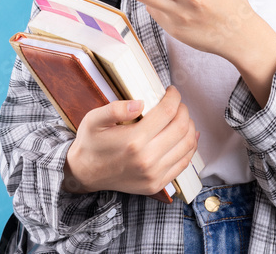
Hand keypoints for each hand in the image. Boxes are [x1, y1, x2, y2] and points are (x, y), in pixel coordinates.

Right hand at [62, 85, 197, 196]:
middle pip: (181, 128)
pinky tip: (186, 137)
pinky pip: (184, 163)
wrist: (85, 174)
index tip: (172, 91)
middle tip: (177, 104)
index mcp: (133, 141)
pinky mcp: (156, 184)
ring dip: (189, 127)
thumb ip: (115, 109)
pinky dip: (190, 147)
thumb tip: (140, 103)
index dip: (174, 97)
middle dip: (184, 110)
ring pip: (187, 145)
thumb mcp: (94, 120)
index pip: (167, 112)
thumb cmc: (91, 144)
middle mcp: (147, 159)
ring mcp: (153, 174)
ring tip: (182, 118)